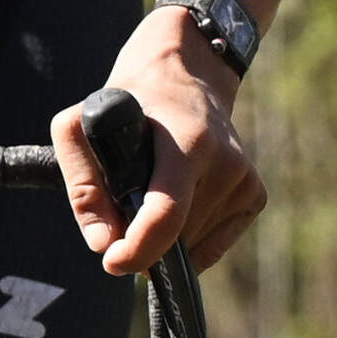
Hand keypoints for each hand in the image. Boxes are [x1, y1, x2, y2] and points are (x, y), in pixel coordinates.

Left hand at [56, 10, 262, 275]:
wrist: (186, 75)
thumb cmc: (126, 103)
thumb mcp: (80, 126)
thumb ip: (82, 185)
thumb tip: (102, 243)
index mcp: (187, 142)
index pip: (167, 211)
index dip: (139, 247)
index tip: (113, 262)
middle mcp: (226, 162)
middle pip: (177, 234)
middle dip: (141, 239)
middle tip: (118, 213)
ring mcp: (245, 180)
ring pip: (193, 245)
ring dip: (163, 238)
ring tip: (149, 192)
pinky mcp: (255, 195)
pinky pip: (212, 244)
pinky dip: (186, 239)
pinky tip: (174, 203)